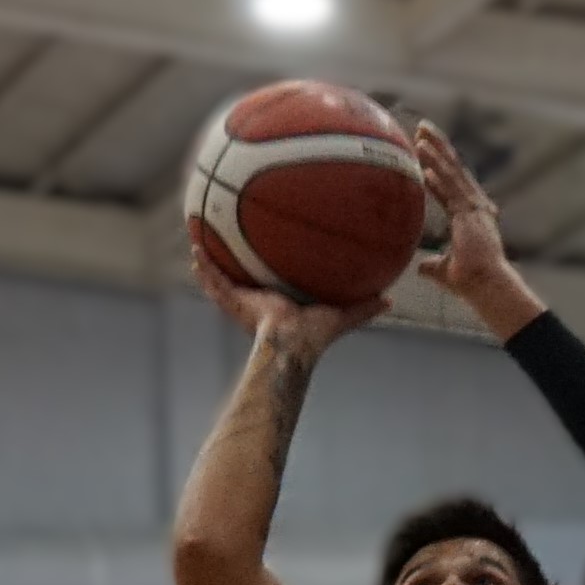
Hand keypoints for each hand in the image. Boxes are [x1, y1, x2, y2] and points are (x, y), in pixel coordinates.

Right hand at [184, 216, 384, 356]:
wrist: (293, 343)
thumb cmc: (315, 335)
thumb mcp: (341, 314)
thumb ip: (363, 307)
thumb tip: (390, 300)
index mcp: (279, 303)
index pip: (271, 282)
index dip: (267, 270)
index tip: (265, 253)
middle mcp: (258, 301)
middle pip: (243, 278)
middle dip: (234, 263)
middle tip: (225, 242)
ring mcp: (242, 302)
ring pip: (222, 279)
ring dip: (210, 263)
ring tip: (197, 242)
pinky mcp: (233, 302)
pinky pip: (214, 283)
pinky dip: (204, 269)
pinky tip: (193, 252)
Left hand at [417, 122, 536, 331]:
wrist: (487, 287)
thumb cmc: (470, 282)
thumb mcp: (445, 270)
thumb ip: (433, 264)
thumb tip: (420, 267)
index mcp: (472, 214)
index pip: (452, 182)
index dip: (438, 163)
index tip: (424, 147)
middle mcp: (476, 206)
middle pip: (454, 168)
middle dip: (438, 146)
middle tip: (423, 127)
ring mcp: (474, 208)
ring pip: (452, 173)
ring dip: (435, 152)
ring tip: (420, 134)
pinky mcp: (470, 215)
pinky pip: (451, 190)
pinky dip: (437, 176)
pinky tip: (424, 163)